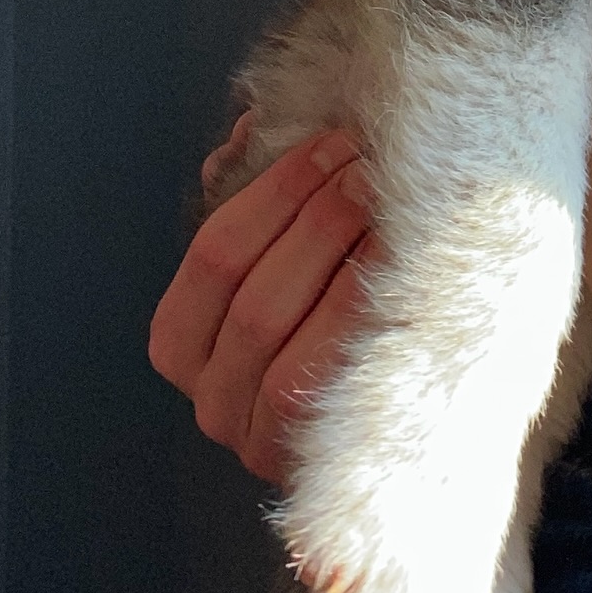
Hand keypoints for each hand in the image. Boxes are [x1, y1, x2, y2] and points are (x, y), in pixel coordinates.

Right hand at [150, 129, 379, 483]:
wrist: (407, 430)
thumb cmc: (337, 323)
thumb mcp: (287, 258)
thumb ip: (262, 200)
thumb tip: (251, 132)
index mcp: (184, 343)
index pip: (215, 255)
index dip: (274, 192)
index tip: (332, 145)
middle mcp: (211, 399)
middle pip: (256, 296)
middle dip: (319, 220)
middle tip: (374, 171)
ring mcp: (259, 441)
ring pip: (291, 339)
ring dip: (344, 261)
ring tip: (392, 207)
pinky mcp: (312, 460)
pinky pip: (332, 377)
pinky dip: (367, 315)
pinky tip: (407, 272)